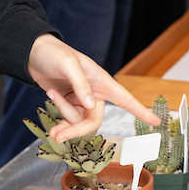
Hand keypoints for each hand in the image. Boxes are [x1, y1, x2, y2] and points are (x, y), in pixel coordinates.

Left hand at [27, 34, 160, 141]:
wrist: (33, 53)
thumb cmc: (55, 53)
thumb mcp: (68, 64)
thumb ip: (81, 85)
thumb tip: (91, 106)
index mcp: (102, 82)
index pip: (126, 99)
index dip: (141, 111)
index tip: (156, 122)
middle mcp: (96, 94)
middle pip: (94, 121)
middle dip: (76, 129)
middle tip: (58, 136)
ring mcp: (82, 101)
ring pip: (79, 122)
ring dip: (63, 121)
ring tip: (50, 108)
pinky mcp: (70, 105)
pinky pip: (69, 121)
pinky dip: (60, 124)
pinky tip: (52, 124)